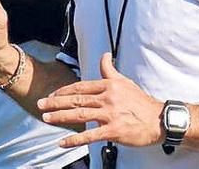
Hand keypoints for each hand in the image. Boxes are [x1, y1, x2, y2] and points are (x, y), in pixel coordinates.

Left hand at [37, 53, 163, 147]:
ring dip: (60, 117)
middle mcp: (108, 98)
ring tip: (46, 118)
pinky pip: (90, 136)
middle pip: (76, 100)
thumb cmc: (141, 102)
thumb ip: (110, 70)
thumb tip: (104, 55)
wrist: (159, 120)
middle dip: (55, 102)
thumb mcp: (125, 82)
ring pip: (80, 115)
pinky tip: (62, 142)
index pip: (81, 87)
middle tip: (40, 104)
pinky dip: (74, 139)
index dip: (64, 91)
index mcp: (109, 86)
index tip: (51, 94)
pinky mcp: (114, 131)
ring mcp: (110, 115)